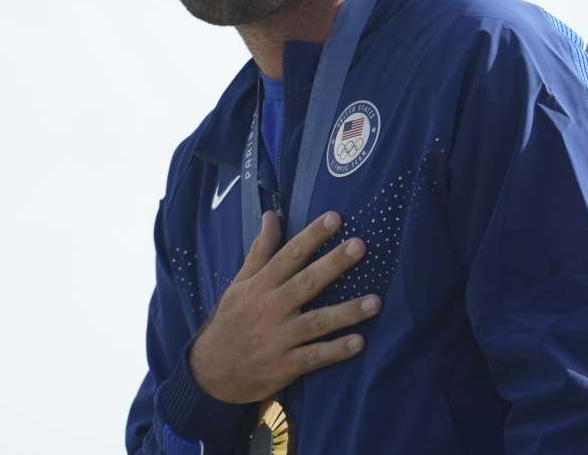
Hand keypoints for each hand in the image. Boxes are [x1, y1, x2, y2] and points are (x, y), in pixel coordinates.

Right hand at [188, 210, 381, 403]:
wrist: (211, 371)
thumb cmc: (231, 320)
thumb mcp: (240, 283)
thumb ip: (260, 251)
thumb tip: (271, 216)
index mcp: (260, 286)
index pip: (290, 255)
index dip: (312, 236)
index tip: (334, 217)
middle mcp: (271, 309)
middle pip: (307, 283)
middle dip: (334, 264)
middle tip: (359, 246)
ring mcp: (279, 338)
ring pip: (317, 322)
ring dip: (347, 312)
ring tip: (375, 302)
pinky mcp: (285, 365)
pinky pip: (314, 357)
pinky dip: (336, 351)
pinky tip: (358, 342)